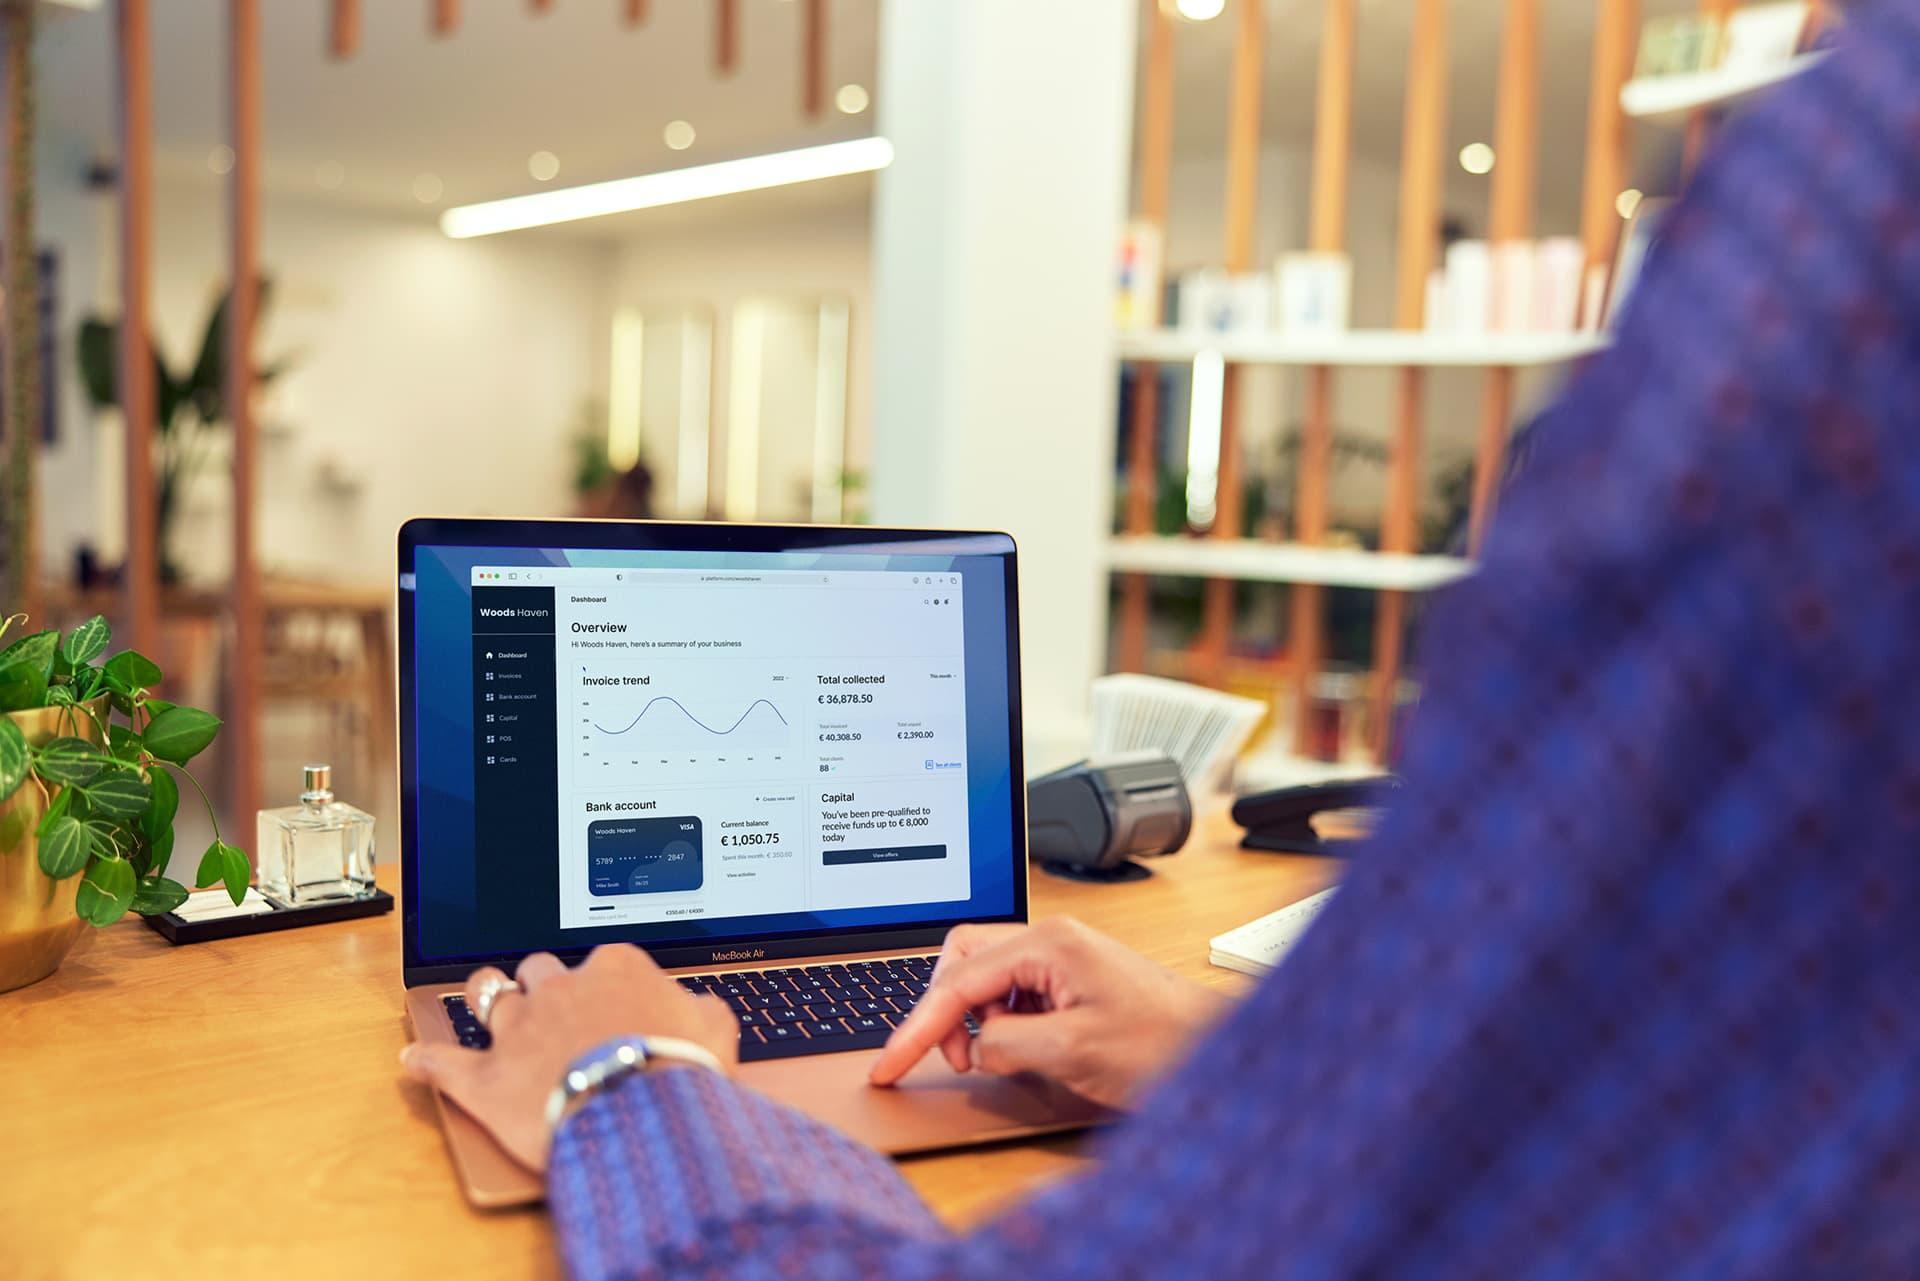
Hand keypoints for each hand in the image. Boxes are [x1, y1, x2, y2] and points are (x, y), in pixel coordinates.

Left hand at [399, 945, 737, 1171]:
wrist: (640, 1119)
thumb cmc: (680, 1072)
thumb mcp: (715, 1031)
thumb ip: (702, 1009)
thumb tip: (700, 1009)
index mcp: (614, 968)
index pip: (600, 960)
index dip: (603, 981)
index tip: (610, 1000)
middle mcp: (559, 988)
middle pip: (538, 969)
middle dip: (541, 983)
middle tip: (551, 1004)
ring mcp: (517, 1030)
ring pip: (487, 995)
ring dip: (486, 998)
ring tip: (485, 1001)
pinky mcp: (485, 1077)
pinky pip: (443, 1061)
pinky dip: (427, 1059)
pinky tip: (415, 1057)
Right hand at [869, 917, 1228, 1108]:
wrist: (1222, 1051)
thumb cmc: (1163, 1045)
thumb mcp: (1073, 1053)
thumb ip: (1007, 1045)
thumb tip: (975, 1048)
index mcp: (1048, 944)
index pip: (958, 981)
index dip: (916, 1028)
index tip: (888, 1064)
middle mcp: (1052, 939)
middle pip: (962, 959)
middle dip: (944, 1011)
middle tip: (954, 1060)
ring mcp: (1063, 956)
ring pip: (985, 976)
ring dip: (976, 1019)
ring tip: (999, 1059)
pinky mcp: (1071, 979)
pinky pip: (1014, 993)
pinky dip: (1003, 1024)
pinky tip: (1024, 1052)